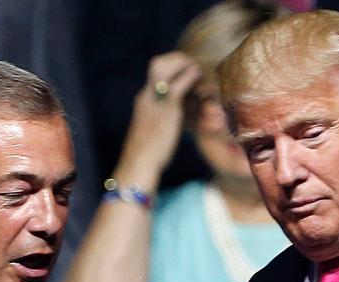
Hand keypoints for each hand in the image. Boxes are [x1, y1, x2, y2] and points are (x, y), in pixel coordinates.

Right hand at [113, 51, 200, 187]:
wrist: (138, 164)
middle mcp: (147, 95)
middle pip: (157, 63)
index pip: (155, 73)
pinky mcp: (166, 109)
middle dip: (176, 59)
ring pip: (165, 67)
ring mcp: (155, 100)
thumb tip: (174, 118)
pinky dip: (190, 78)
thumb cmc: (147, 154)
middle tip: (193, 66)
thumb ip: (162, 118)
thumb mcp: (153, 130)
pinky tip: (199, 79)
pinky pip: (179, 85)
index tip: (186, 71)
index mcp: (144, 100)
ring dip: (183, 63)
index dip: (172, 67)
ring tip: (197, 70)